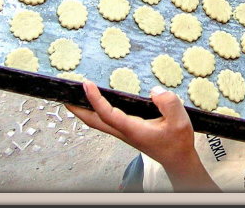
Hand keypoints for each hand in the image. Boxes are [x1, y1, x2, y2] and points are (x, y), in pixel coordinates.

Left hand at [65, 81, 194, 169]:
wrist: (178, 159)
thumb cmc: (177, 142)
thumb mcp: (180, 121)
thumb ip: (168, 103)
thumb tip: (154, 90)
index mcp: (132, 129)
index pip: (107, 114)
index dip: (95, 99)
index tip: (86, 84)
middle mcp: (124, 132)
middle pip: (93, 122)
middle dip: (76, 109)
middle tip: (64, 93)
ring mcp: (124, 133)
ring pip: (98, 122)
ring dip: (84, 110)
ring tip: (76, 94)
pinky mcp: (127, 131)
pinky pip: (106, 120)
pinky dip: (97, 110)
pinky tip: (98, 102)